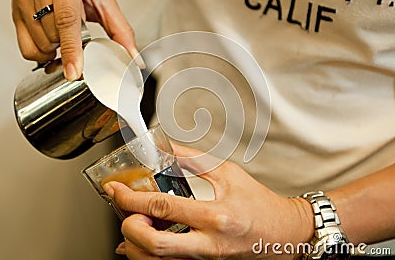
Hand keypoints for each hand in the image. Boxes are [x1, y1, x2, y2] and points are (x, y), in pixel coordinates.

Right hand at [12, 0, 143, 80]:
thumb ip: (121, 30)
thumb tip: (134, 58)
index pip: (67, 18)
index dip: (72, 48)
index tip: (76, 71)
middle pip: (54, 34)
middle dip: (69, 46)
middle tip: (79, 39)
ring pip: (41, 44)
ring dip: (57, 50)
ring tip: (64, 35)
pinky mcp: (13, 11)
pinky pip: (26, 49)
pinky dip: (42, 54)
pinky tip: (51, 43)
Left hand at [103, 145, 313, 258]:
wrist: (283, 234)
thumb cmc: (260, 204)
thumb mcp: (229, 174)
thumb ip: (194, 160)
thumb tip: (166, 148)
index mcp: (215, 216)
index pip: (162, 207)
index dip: (131, 198)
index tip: (115, 189)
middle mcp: (208, 244)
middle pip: (152, 246)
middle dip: (128, 226)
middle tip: (124, 209)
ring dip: (134, 242)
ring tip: (134, 220)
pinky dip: (146, 254)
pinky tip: (141, 242)